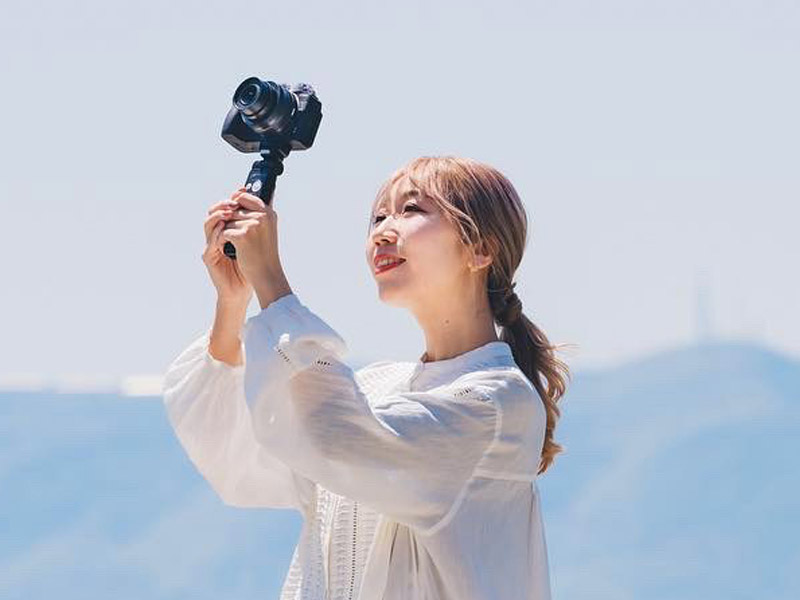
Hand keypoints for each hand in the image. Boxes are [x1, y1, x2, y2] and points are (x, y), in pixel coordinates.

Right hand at [202, 189, 252, 304]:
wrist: (242, 289)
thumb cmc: (249, 266)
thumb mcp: (255, 242)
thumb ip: (258, 225)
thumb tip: (269, 205)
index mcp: (226, 230)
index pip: (225, 208)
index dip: (232, 198)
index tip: (243, 189)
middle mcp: (216, 236)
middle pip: (213, 212)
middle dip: (223, 204)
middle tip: (234, 201)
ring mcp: (211, 246)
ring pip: (208, 225)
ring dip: (218, 216)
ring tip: (229, 212)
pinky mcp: (209, 258)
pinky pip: (210, 243)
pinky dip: (217, 235)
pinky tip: (225, 230)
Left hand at [220, 188, 290, 307]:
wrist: (267, 275)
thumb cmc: (264, 254)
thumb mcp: (265, 230)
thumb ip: (255, 213)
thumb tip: (238, 194)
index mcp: (269, 213)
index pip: (245, 197)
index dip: (235, 204)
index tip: (231, 211)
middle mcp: (262, 216)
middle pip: (233, 210)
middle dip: (229, 223)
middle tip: (237, 238)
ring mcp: (253, 225)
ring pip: (227, 222)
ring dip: (226, 233)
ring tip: (235, 245)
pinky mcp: (243, 236)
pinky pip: (223, 232)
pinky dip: (222, 242)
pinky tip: (229, 250)